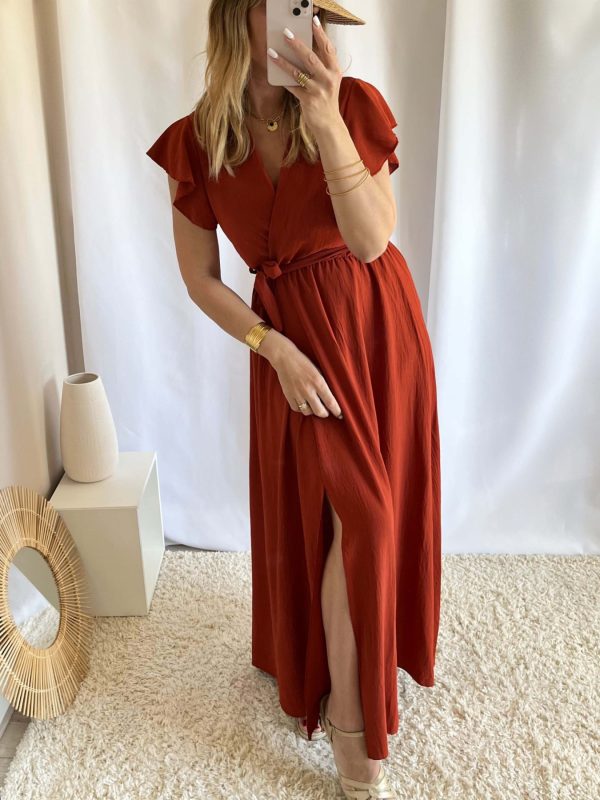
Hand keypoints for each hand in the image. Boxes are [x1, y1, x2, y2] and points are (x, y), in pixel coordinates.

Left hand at [268, 14, 341, 132]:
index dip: (320, 34)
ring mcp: (318, 90)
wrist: (329, 124)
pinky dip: (283, 79)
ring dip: (283, 62)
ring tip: (272, 52)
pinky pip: (293, 87)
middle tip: (285, 33)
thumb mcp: (329, 80)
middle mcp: (328, 79)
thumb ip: (322, 66)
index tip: (312, 21)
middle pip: (311, 57)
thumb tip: (304, 48)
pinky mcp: (308, 101)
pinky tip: (274, 72)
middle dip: (297, 44)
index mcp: (335, 71)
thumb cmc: (327, 99)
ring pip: (298, 72)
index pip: (328, 48)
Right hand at [269, 339, 342, 418]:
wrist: (285, 358)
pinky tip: (303, 403)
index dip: (337, 411)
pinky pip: (296, 409)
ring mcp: (297, 394)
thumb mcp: (319, 371)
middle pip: (319, 412)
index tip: (340, 414)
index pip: (330, 402)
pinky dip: (301, 408)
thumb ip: (324, 384)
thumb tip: (331, 396)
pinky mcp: (288, 396)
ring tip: (314, 406)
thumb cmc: (304, 362)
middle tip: (326, 411)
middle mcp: (308, 390)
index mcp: (318, 382)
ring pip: (307, 412)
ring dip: (312, 411)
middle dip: (325, 413)